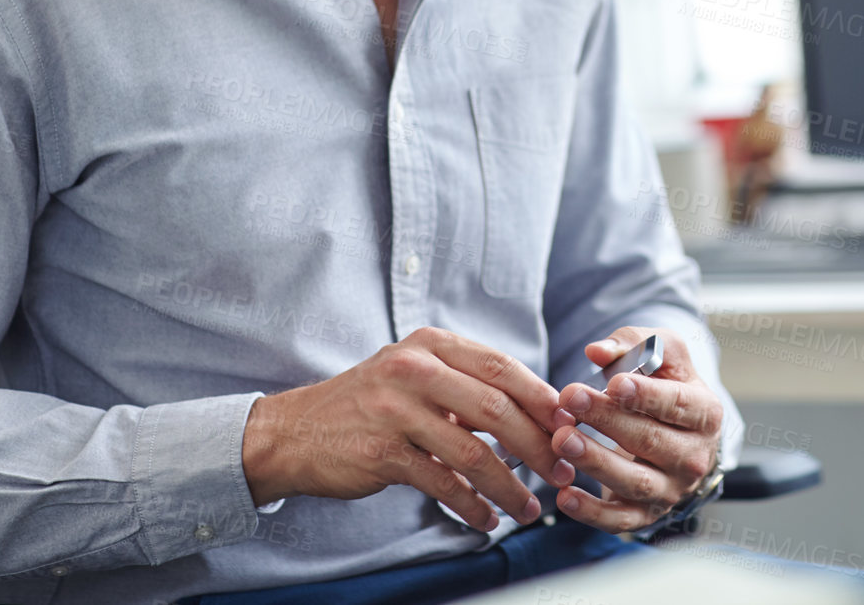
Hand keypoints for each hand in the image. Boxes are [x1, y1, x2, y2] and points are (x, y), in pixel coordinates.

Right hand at [242, 326, 573, 530]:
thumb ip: (467, 383)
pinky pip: (443, 483)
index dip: (542, 399)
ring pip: (474, 452)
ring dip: (510, 485)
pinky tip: (487, 520)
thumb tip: (538, 409)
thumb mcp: (416, 374)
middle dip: (538, 445)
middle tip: (562, 470)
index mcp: (432, 344)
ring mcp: (397, 410)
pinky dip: (471, 506)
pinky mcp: (384, 452)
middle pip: (497, 409)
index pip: (503, 368)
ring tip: (530, 508)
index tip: (569, 426)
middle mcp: (416, 369)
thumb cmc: (369, 404)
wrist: (294, 432)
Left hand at [549, 326, 723, 532]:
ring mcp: (671, 490)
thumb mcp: (662, 356)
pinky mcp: (647, 515)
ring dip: (596, 461)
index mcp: (705, 413)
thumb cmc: (667, 388)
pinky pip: (620, 520)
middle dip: (607, 420)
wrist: (680, 438)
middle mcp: (694, 456)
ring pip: (635, 480)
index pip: (677, 404)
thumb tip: (597, 351)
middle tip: (570, 399)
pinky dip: (591, 513)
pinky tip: (565, 495)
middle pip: (650, 439)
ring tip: (562, 440)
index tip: (613, 383)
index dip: (646, 395)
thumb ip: (633, 344)